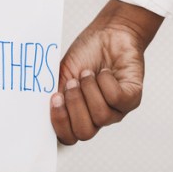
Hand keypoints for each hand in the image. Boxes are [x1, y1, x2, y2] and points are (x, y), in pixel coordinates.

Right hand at [50, 0, 163, 144]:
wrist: (108, 34)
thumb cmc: (85, 55)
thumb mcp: (62, 74)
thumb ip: (53, 92)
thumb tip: (40, 107)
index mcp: (77, 114)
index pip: (69, 137)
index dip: (60, 123)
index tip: (55, 97)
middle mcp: (97, 117)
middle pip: (84, 133)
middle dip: (75, 105)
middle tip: (72, 82)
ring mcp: (117, 110)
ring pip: (101, 116)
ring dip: (90, 89)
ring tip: (88, 73)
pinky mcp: (133, 98)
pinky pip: (117, 99)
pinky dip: (106, 82)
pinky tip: (104, 72)